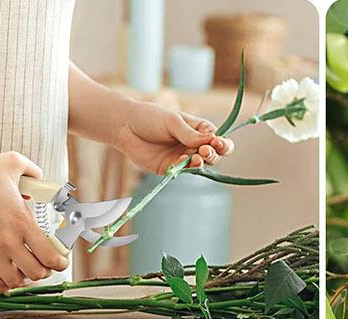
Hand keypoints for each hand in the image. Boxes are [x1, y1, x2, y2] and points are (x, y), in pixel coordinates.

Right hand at [0, 151, 67, 291]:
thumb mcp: (11, 162)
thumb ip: (33, 170)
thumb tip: (42, 180)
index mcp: (22, 221)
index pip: (50, 256)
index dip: (61, 263)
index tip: (60, 262)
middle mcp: (7, 240)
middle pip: (36, 273)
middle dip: (44, 272)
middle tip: (43, 266)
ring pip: (15, 281)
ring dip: (24, 280)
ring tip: (24, 272)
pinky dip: (2, 284)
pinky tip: (6, 279)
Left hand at [112, 100, 234, 173]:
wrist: (125, 126)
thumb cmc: (149, 117)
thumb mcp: (173, 121)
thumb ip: (191, 134)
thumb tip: (212, 141)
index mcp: (197, 130)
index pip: (217, 138)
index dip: (222, 143)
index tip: (219, 143)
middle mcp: (193, 145)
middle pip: (213, 155)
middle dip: (213, 154)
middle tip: (206, 151)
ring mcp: (183, 157)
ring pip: (201, 165)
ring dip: (202, 162)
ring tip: (197, 158)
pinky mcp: (172, 168)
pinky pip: (185, 171)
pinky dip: (187, 168)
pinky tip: (184, 161)